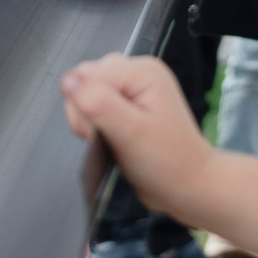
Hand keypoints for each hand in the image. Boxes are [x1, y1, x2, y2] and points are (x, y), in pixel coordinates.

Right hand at [62, 53, 213, 218]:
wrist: (188, 186)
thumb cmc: (168, 164)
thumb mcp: (130, 133)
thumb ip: (98, 103)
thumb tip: (69, 81)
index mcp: (142, 71)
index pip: (87, 74)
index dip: (83, 105)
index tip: (97, 132)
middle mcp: (138, 73)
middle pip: (85, 80)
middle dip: (87, 113)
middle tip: (109, 138)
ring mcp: (134, 89)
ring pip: (88, 93)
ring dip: (92, 120)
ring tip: (114, 140)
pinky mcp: (129, 104)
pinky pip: (97, 105)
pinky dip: (98, 124)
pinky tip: (114, 138)